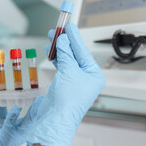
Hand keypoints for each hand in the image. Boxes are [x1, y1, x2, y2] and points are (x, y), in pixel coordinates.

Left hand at [0, 98, 42, 145]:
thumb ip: (0, 104)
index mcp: (23, 125)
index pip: (35, 113)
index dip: (40, 103)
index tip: (45, 92)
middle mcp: (23, 130)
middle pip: (36, 116)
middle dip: (41, 106)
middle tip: (45, 94)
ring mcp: (17, 133)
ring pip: (28, 120)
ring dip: (33, 110)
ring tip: (37, 99)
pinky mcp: (8, 134)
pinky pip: (12, 122)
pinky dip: (14, 113)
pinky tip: (17, 107)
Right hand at [26, 23, 105, 145]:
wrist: (55, 118)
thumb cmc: (67, 101)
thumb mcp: (68, 72)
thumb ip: (66, 54)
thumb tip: (63, 40)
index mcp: (94, 75)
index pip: (83, 51)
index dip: (74, 38)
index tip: (68, 26)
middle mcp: (85, 77)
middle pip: (75, 54)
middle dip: (65, 42)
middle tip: (58, 29)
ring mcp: (74, 80)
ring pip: (67, 59)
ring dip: (58, 49)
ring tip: (51, 37)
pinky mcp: (63, 83)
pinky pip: (60, 66)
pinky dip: (55, 58)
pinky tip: (51, 51)